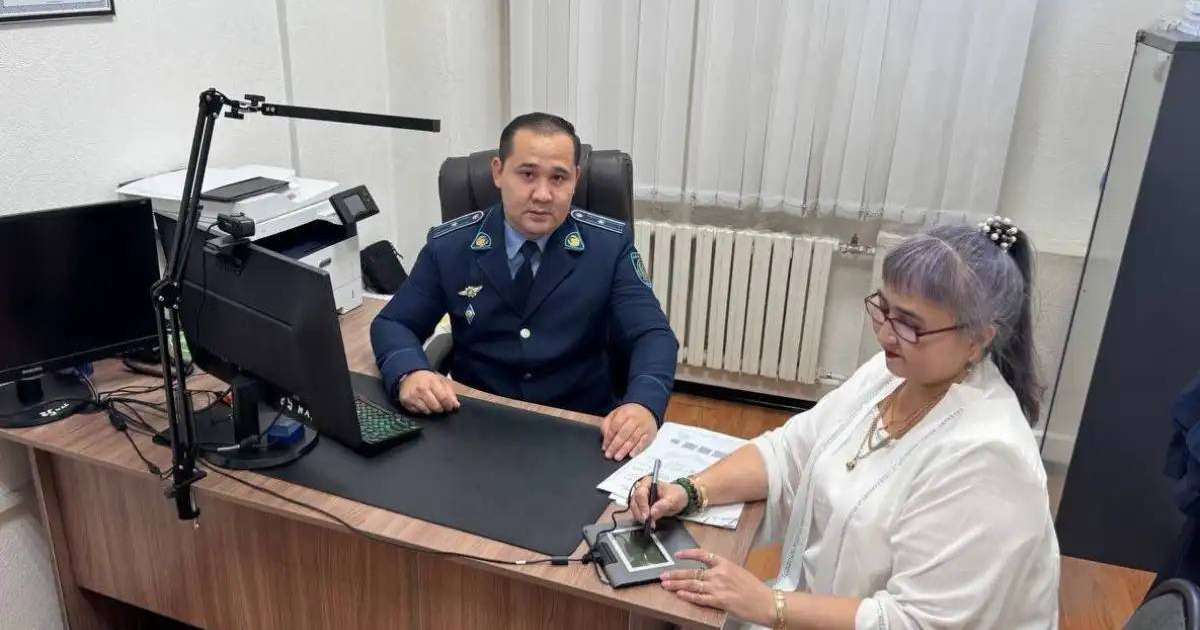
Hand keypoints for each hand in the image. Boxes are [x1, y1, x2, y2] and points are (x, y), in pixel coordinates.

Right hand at [397, 370, 460, 414]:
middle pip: (436, 407)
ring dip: (431, 410)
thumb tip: (456, 405)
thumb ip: (450, 393)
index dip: (449, 405)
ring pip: (427, 411)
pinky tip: (422, 403)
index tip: (451, 407)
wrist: (409, 375)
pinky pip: (419, 412)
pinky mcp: (406, 402)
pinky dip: (422, 410)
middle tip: (440, 406)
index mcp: (432, 382)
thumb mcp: (440, 381)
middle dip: (441, 409)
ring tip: (430, 403)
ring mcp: (413, 396)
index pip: (444, 398)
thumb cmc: (426, 379)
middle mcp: (421, 389)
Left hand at [600, 403, 656, 459]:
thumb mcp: (616, 414)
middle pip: (623, 434)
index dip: (608, 438)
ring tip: (617, 456)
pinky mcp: (650, 434)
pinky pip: (644, 443)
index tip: (605, 447)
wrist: (647, 411)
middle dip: (615, 446)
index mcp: (625, 412)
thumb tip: (605, 438)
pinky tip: (631, 454)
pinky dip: (637, 449)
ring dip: (624, 450)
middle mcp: (635, 419)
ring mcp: (643, 426)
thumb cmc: (629, 415)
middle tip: (609, 454)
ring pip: (633, 439)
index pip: (614, 426)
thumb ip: (608, 424)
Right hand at [630, 477, 687, 529]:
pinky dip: (641, 518)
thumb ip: (663, 505)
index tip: (647, 516)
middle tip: (647, 521)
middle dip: (640, 513)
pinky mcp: (641, 505)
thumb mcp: (673, 499)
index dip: (643, 506)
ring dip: (640, 517)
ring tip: (649, 523)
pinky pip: (637, 512)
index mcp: (648, 482)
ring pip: (634, 508)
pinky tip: (648, 522)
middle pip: (635, 501)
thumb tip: (652, 512)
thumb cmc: (676, 494)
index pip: (641, 494)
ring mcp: (641, 498)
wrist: (679, 498)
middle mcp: (642, 489)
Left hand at [660, 550, 775, 626]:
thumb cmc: (754, 588)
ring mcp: (718, 588)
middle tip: (663, 575)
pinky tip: (680, 594)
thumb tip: (708, 572)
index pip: (702, 554)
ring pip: (692, 584)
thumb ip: (723, 570)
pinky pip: (700, 598)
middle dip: (675, 574)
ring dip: (676, 584)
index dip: (688, 554)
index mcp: (725, 563)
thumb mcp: (738, 572)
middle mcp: (719, 574)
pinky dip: (688, 596)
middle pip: (692, 572)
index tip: (677, 555)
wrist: (766, 602)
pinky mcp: (719, 601)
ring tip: (666, 585)